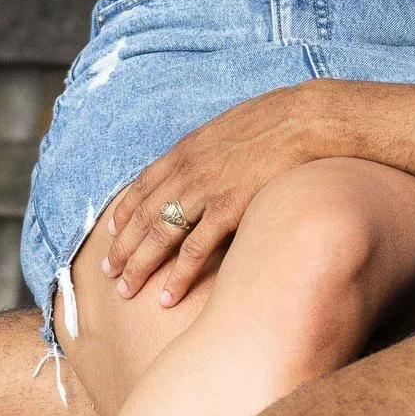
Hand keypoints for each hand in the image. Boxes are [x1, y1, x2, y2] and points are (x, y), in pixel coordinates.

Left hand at [97, 86, 339, 303]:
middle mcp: (187, 170)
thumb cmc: (279, 121)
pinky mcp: (228, 210)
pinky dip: (177, 276)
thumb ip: (212, 149)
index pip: (143, 185)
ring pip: (159, 236)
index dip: (124, 211)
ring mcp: (205, 191)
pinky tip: (167, 296)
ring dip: (139, 266)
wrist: (306, 119)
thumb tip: (211, 161)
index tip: (112, 232)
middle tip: (108, 272)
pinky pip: (193, 250)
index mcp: (187, 149)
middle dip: (122, 246)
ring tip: (126, 290)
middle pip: (143, 215)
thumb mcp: (232, 127)